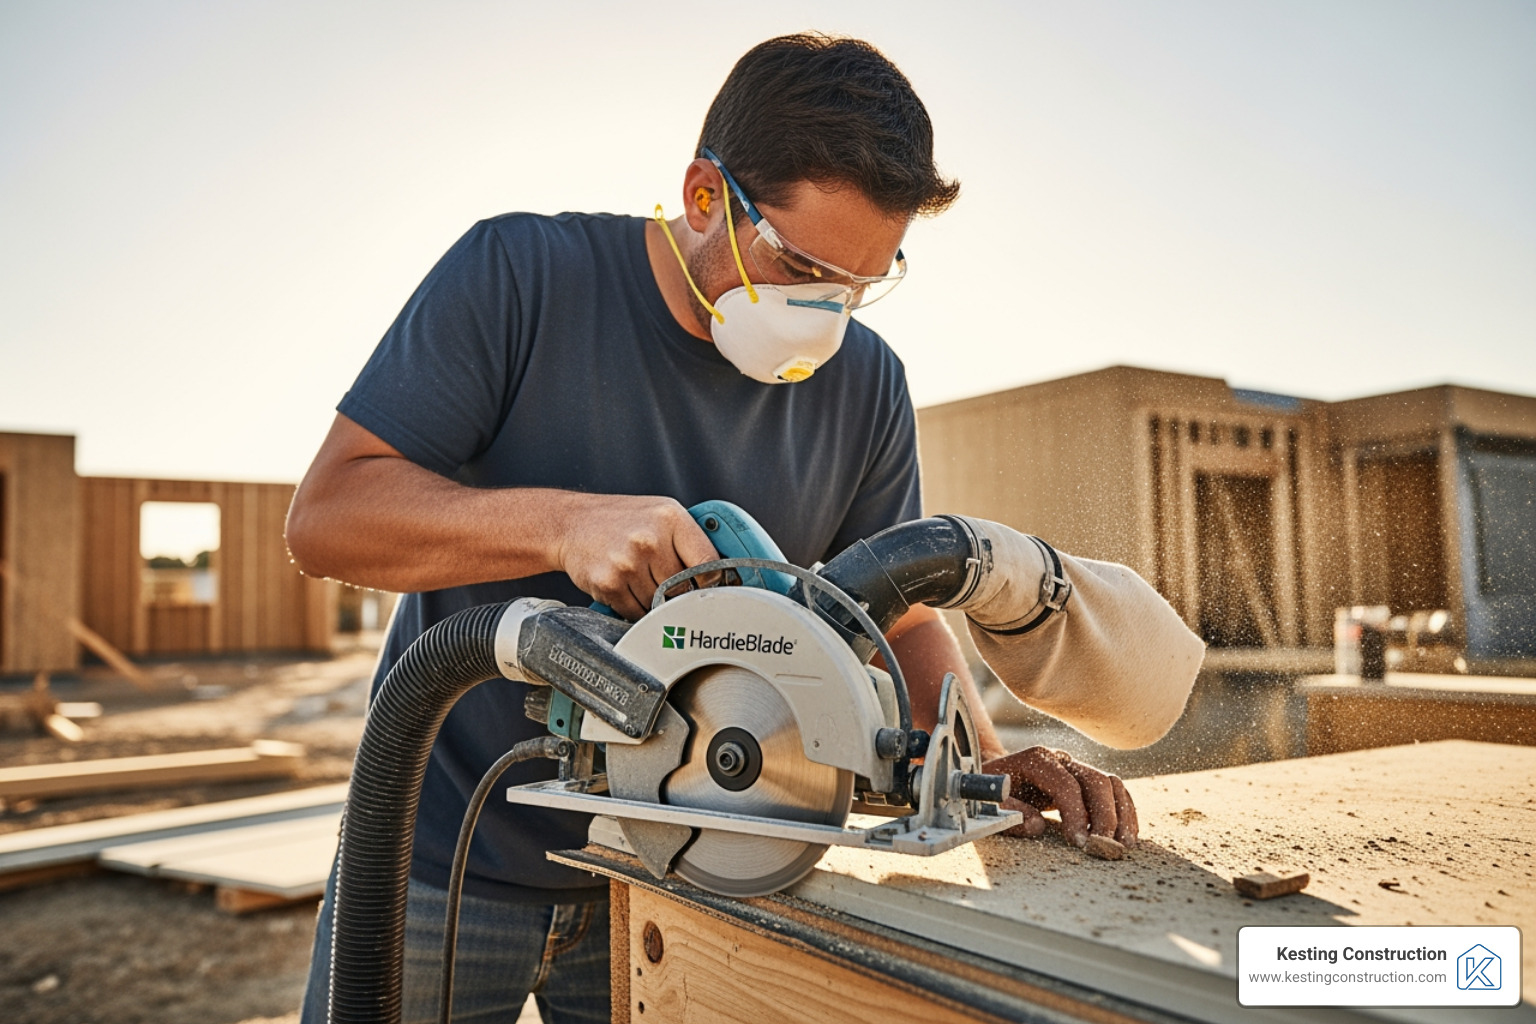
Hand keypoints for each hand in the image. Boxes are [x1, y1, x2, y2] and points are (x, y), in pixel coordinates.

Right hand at [554, 494, 718, 619]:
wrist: (571, 524)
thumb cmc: (621, 520)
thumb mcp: (661, 514)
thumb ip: (690, 540)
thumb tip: (722, 576)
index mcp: (670, 518)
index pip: (708, 563)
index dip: (711, 581)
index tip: (709, 588)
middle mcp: (650, 539)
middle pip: (683, 588)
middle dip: (678, 592)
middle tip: (669, 584)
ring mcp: (628, 563)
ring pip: (659, 604)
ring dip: (655, 601)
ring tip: (641, 579)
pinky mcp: (609, 584)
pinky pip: (636, 612)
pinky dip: (634, 607)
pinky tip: (626, 586)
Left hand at [982, 747, 1136, 847]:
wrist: (993, 778)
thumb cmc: (990, 793)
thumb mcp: (988, 803)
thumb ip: (1008, 812)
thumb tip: (1036, 825)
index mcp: (1036, 759)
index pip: (1066, 784)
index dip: (1076, 814)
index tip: (1080, 842)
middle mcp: (1060, 759)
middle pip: (1095, 780)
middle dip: (1105, 815)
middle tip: (1105, 846)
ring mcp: (1075, 767)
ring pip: (1111, 783)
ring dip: (1121, 814)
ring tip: (1123, 844)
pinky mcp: (1084, 781)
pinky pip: (1113, 792)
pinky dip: (1123, 812)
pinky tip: (1125, 835)